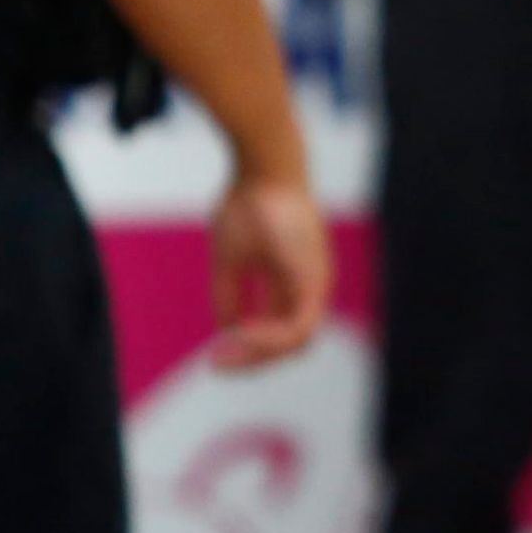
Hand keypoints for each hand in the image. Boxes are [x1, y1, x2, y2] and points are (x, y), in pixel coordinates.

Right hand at [206, 167, 329, 370]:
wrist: (262, 168)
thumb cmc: (246, 203)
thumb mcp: (230, 260)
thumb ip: (230, 296)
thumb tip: (224, 331)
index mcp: (293, 279)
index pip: (278, 329)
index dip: (248, 347)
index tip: (214, 357)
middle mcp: (310, 285)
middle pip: (290, 342)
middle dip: (252, 358)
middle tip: (216, 364)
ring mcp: (317, 283)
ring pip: (297, 342)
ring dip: (259, 354)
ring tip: (225, 353)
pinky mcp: (316, 280)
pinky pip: (299, 327)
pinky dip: (270, 339)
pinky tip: (240, 335)